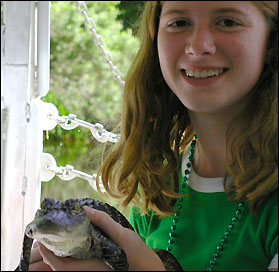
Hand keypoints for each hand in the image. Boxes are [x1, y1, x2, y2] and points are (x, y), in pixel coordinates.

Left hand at [30, 206, 164, 270]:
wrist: (149, 269)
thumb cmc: (138, 254)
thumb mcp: (123, 235)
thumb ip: (103, 222)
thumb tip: (85, 209)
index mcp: (92, 266)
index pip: (61, 265)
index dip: (48, 253)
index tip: (42, 238)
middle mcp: (89, 271)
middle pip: (61, 266)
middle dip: (51, 252)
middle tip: (48, 233)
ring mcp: (93, 270)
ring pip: (69, 265)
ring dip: (60, 252)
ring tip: (58, 234)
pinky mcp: (97, 267)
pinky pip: (78, 263)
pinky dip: (71, 253)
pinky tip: (75, 240)